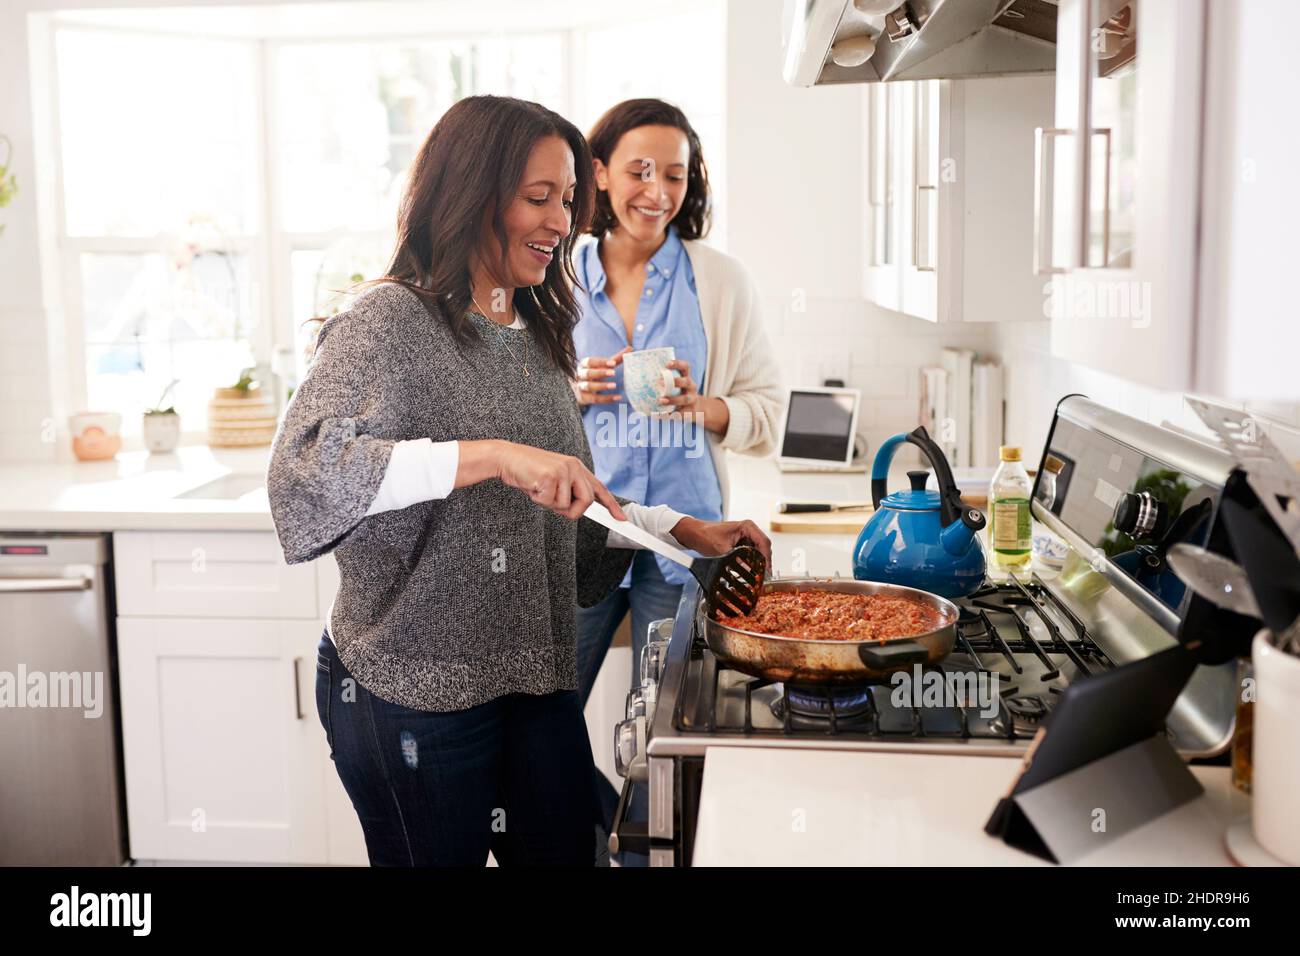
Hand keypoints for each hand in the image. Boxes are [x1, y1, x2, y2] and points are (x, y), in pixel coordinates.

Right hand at [495, 442, 626, 520]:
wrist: (507, 457)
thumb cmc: (528, 471)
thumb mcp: (554, 479)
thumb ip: (568, 491)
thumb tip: (576, 510)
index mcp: (577, 467)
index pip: (599, 488)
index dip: (612, 504)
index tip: (621, 518)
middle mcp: (573, 466)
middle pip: (586, 501)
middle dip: (572, 510)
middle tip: (554, 504)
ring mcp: (562, 470)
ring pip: (565, 505)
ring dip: (549, 504)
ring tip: (538, 489)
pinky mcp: (550, 476)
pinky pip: (549, 502)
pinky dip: (538, 499)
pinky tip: (532, 486)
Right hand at [574, 347, 630, 405]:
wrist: (578, 390)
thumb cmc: (593, 374)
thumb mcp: (602, 366)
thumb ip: (615, 358)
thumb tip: (630, 349)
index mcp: (584, 365)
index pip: (590, 361)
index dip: (601, 362)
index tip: (613, 363)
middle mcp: (580, 375)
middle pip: (588, 373)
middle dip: (600, 373)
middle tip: (613, 373)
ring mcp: (581, 387)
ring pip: (589, 386)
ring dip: (602, 386)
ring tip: (614, 385)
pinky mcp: (584, 398)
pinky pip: (595, 399)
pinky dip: (606, 398)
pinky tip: (617, 397)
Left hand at [658, 358, 700, 413]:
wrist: (695, 409)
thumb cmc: (678, 392)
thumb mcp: (676, 384)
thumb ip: (662, 379)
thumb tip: (638, 371)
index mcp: (686, 377)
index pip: (685, 367)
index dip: (677, 364)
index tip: (666, 364)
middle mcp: (691, 387)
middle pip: (687, 382)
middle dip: (675, 382)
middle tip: (659, 382)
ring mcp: (692, 400)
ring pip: (684, 399)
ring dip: (672, 400)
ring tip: (660, 400)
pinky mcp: (690, 412)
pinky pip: (680, 414)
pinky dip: (669, 415)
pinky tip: (657, 416)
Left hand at [669, 516, 771, 569]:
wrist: (694, 534)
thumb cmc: (705, 535)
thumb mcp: (723, 550)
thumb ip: (738, 559)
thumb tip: (749, 570)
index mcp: (747, 526)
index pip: (764, 542)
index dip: (766, 557)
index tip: (766, 569)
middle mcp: (748, 530)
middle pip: (763, 548)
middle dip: (763, 561)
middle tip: (763, 575)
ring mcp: (745, 537)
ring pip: (757, 552)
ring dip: (757, 562)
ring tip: (757, 574)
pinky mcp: (740, 543)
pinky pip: (750, 554)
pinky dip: (750, 562)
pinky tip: (749, 570)